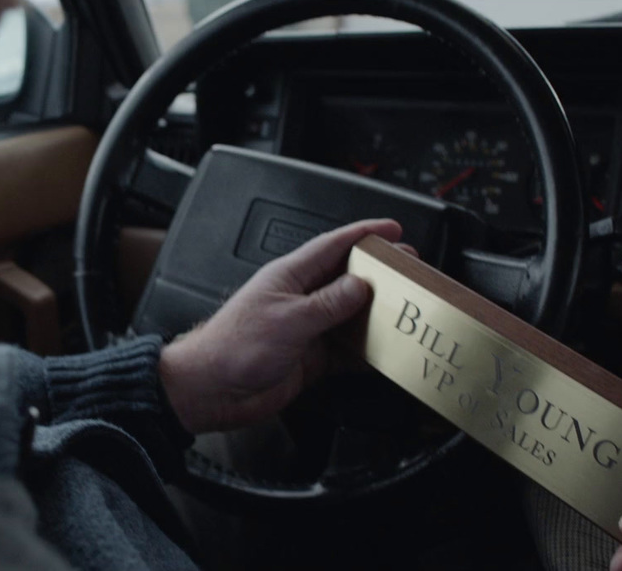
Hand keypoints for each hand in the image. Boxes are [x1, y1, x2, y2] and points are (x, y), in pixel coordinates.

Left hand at [158, 219, 407, 433]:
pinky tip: (383, 352)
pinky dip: (365, 352)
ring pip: (350, 315)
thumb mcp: (289, 319)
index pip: (333, 246)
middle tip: (409, 271)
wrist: (212, 391)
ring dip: (376, 315)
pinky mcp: (309, 357)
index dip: (364, 234)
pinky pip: (345, 350)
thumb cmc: (233, 348)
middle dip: (380, 273)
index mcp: (290, 276)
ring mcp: (306, 328)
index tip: (392, 230)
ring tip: (405, 312)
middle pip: (348, 278)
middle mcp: (300, 298)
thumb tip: (361, 285)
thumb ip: (329, 303)